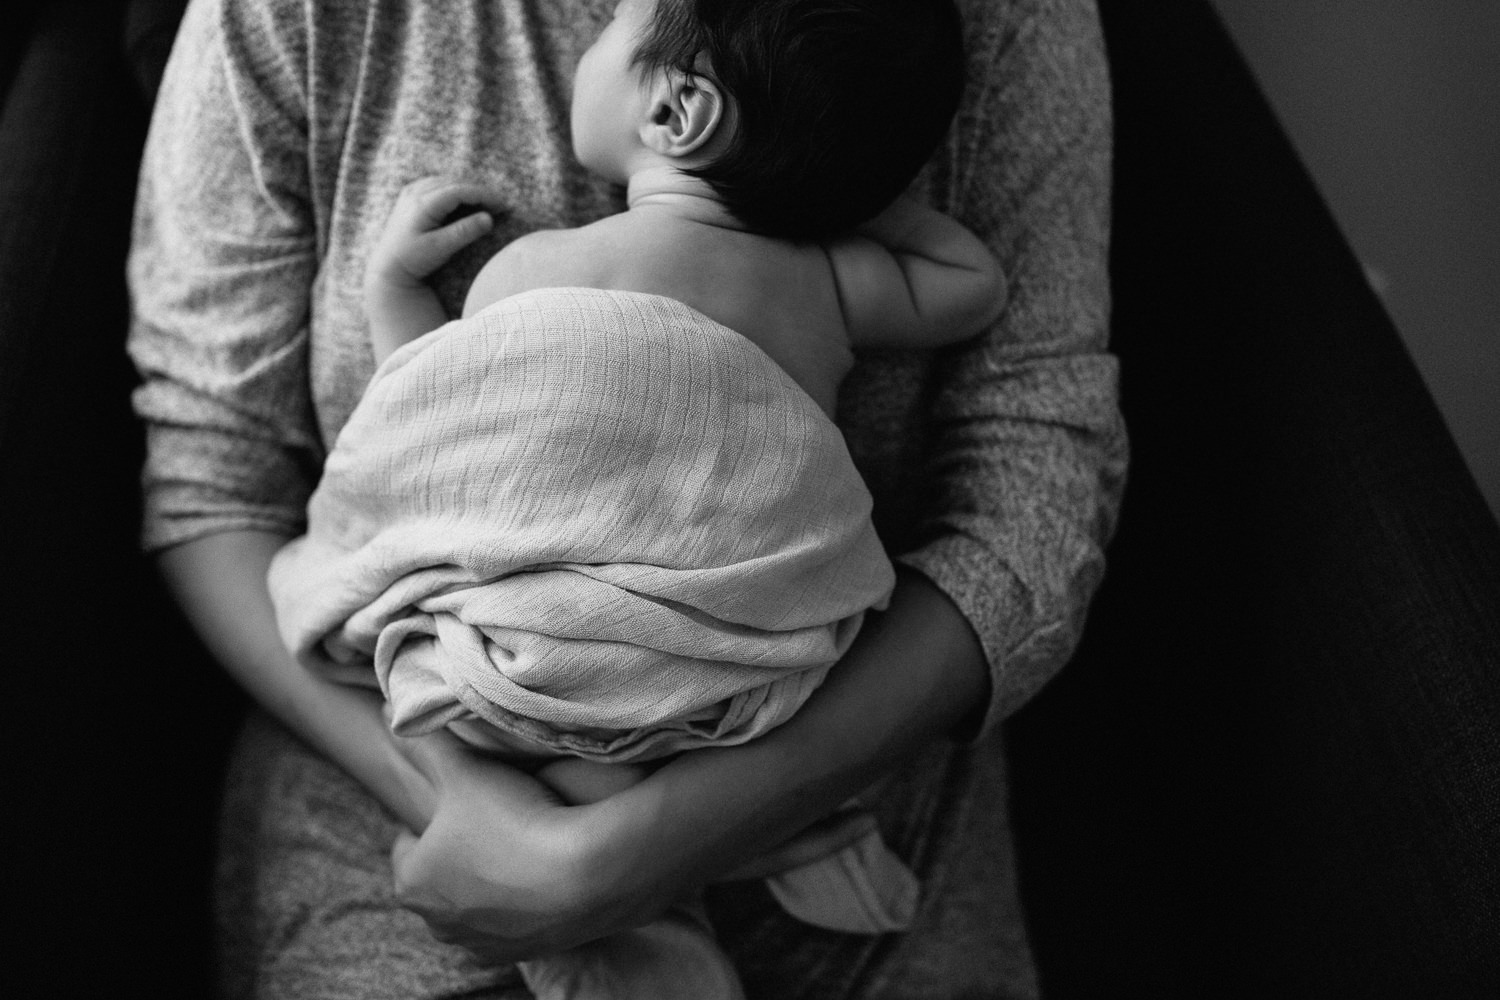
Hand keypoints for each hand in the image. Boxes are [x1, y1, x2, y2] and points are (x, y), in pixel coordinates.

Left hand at [365, 177, 502, 292]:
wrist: (388, 266)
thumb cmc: (413, 259)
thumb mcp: (440, 248)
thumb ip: (464, 232)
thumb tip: (488, 219)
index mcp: (423, 203)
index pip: (460, 190)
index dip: (483, 195)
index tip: (502, 204)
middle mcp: (415, 192)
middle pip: (454, 183)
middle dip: (478, 192)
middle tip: (498, 206)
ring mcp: (411, 192)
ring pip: (446, 183)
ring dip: (466, 191)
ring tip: (484, 205)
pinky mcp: (410, 196)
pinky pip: (437, 186)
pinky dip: (454, 191)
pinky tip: (463, 203)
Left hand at [386, 729, 678, 963]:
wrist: (587, 874)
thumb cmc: (513, 820)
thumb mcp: (463, 769)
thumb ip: (426, 741)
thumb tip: (392, 707)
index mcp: (412, 881)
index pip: (407, 846)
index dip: (432, 820)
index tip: (461, 800)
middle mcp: (440, 923)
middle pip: (443, 878)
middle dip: (461, 853)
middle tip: (494, 818)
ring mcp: (484, 943)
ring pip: (479, 905)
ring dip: (494, 881)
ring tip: (525, 844)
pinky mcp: (527, 953)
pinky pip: (518, 923)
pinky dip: (528, 903)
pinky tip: (549, 871)